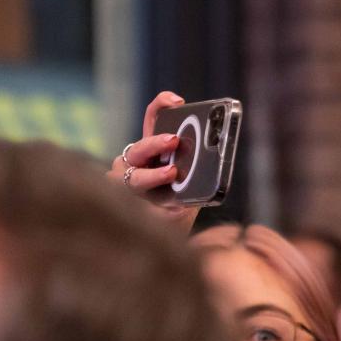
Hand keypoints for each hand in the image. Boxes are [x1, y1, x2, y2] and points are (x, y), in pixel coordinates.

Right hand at [110, 91, 199, 231]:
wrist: (167, 239)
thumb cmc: (177, 205)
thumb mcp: (190, 185)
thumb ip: (197, 171)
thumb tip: (215, 159)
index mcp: (151, 150)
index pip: (152, 119)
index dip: (162, 105)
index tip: (178, 100)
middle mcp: (133, 163)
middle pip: (141, 148)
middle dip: (156, 143)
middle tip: (173, 141)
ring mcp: (124, 185)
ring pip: (134, 176)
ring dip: (153, 174)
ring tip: (171, 173)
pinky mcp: (125, 209)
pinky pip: (140, 207)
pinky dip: (159, 209)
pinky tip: (174, 212)